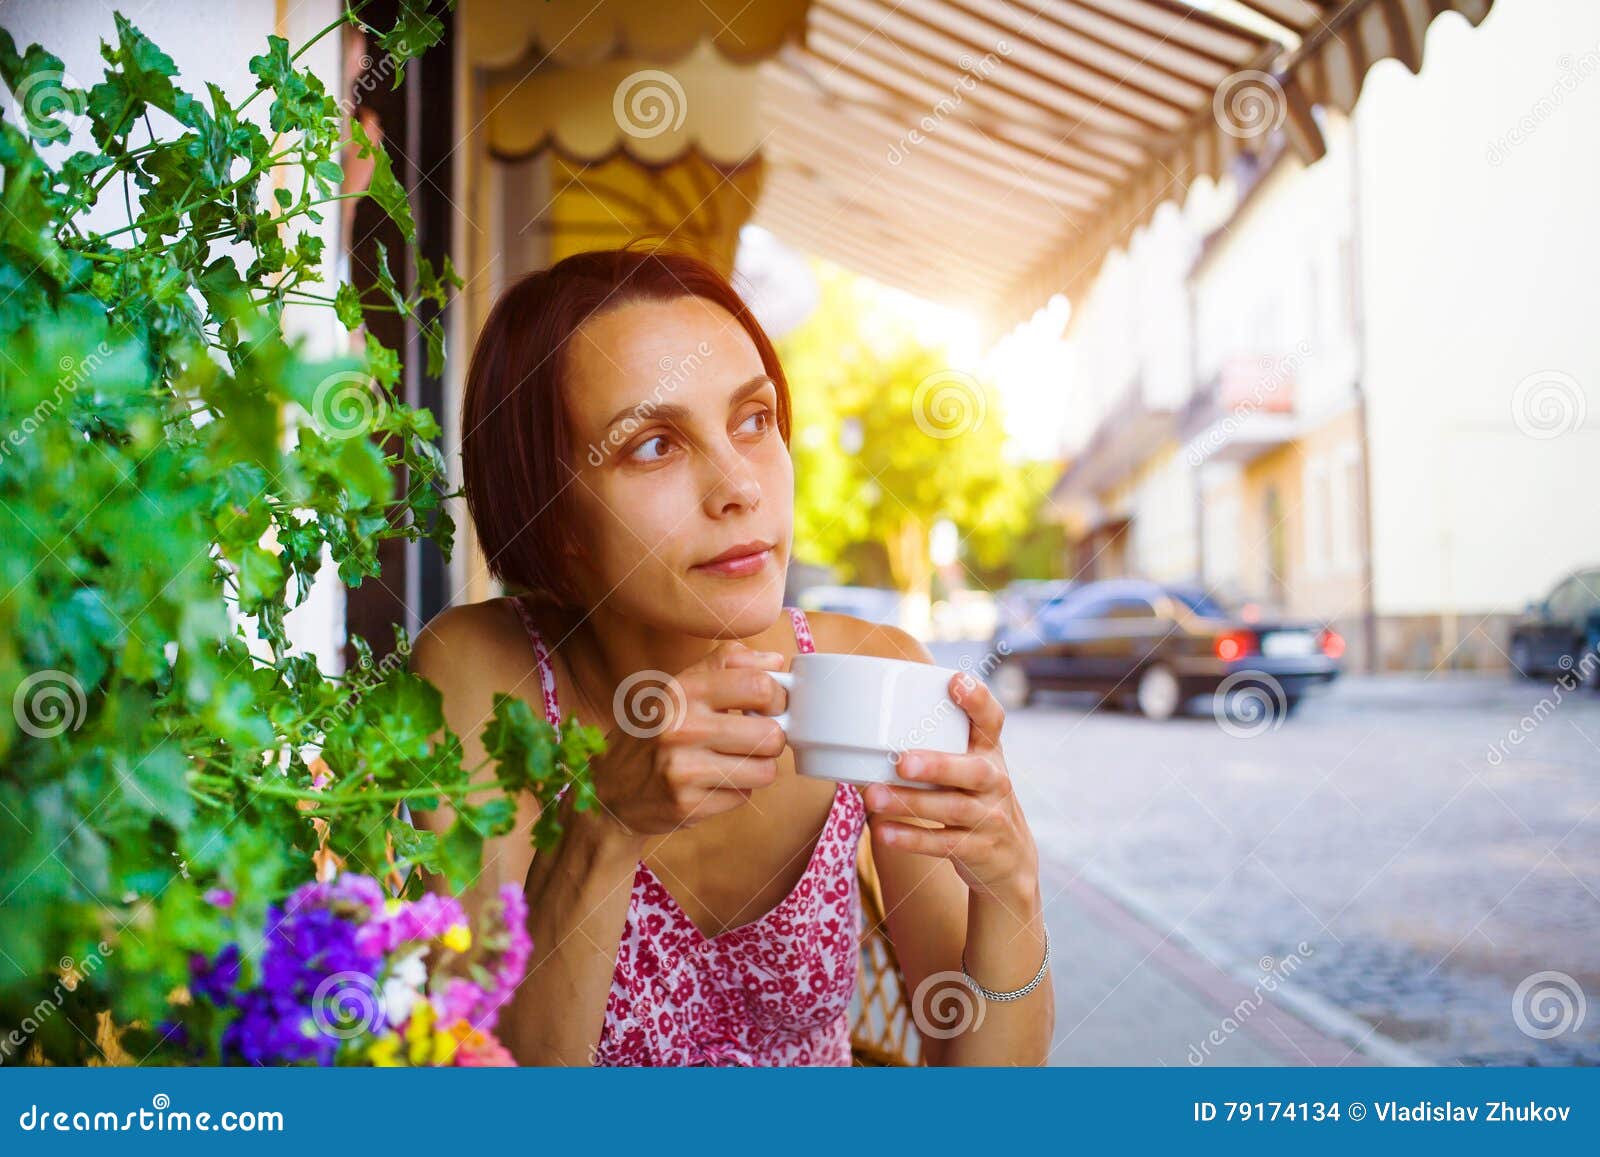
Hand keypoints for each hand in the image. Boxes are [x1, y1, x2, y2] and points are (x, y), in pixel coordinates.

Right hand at [588, 642, 789, 837]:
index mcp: (682, 691)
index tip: (771, 705)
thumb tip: (775, 661)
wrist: (608, 790)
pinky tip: (714, 782)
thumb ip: (725, 665)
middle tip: (755, 738)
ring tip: (736, 761)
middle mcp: (681, 728)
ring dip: (758, 767)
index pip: (759, 686)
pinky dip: (736, 790)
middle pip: (771, 734)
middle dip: (771, 738)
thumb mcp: (677, 688)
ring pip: (765, 770)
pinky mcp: (688, 805)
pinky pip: (744, 797)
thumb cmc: (652, 733)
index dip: (778, 697)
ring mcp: (683, 770)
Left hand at [861, 670, 1037, 902]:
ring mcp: (990, 817)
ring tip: (872, 797)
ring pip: (953, 808)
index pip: (992, 721)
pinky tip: (883, 831)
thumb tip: (867, 722)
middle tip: (901, 762)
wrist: (1009, 858)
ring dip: (910, 802)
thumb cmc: (972, 796)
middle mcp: (995, 781)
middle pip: (973, 770)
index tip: (956, 681)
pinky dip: (912, 838)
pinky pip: (944, 844)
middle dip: (938, 765)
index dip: (978, 700)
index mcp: (989, 752)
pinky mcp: (979, 849)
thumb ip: (938, 744)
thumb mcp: (968, 766)